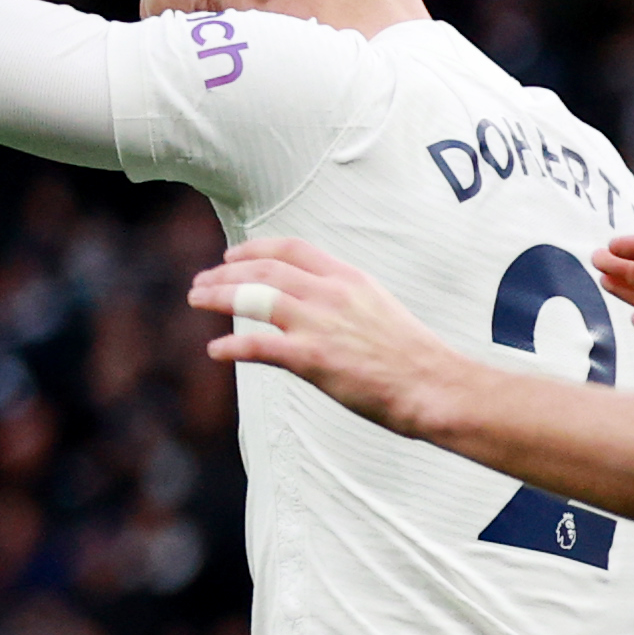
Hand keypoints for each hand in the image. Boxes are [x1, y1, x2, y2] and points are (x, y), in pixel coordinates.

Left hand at [197, 235, 464, 432]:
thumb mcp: (380, 309)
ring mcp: (320, 324)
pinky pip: (258, 346)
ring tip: (196, 300)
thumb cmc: (415, 356)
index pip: (291, 249)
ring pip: (252, 298)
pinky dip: (231, 347)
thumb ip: (345, 300)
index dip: (253, 249)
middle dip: (224, 273)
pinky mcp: (312, 358)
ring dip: (217, 297)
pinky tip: (216, 351)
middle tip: (201, 281)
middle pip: (263, 270)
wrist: (436, 385)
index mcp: (350, 278)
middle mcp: (331, 294)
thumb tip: (315, 304)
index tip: (231, 256)